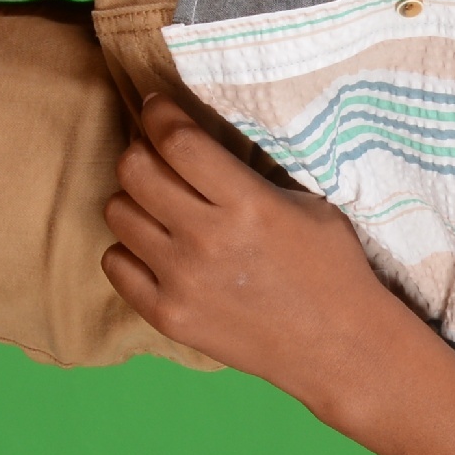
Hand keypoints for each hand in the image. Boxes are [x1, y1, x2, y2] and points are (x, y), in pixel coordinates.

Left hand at [99, 96, 415, 395]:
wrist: (339, 347)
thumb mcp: (309, 203)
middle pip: (135, 170)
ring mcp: (182, 281)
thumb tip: (204, 136)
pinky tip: (156, 248)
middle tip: (155, 154)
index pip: (177, 141)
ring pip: (118, 213)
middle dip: (140, 150)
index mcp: (247, 204)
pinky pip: (115, 264)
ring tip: (158, 205)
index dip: (158, 113)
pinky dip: (129, 249)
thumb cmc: (333, 268)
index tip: (155, 106)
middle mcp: (207, 240)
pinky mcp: (168, 315)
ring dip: (134, 200)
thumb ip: (253, 172)